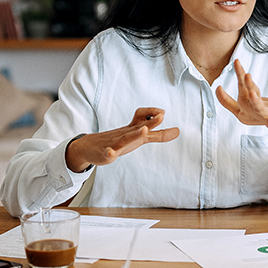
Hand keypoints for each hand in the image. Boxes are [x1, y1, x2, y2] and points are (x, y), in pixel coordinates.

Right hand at [65, 108, 179, 172]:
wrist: (90, 146)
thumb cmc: (118, 140)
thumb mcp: (139, 136)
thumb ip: (158, 135)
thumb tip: (178, 131)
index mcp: (133, 130)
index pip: (143, 118)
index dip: (153, 114)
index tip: (163, 113)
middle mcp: (125, 134)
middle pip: (139, 126)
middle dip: (151, 121)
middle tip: (162, 115)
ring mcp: (115, 143)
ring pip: (125, 138)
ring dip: (135, 134)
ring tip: (144, 130)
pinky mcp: (105, 154)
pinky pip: (108, 153)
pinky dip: (109, 153)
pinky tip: (111, 153)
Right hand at [215, 59, 267, 140]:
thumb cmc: (266, 110)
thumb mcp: (249, 100)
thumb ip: (241, 90)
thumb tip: (218, 87)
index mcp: (243, 110)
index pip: (230, 103)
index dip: (222, 97)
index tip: (218, 87)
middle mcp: (251, 113)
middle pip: (245, 99)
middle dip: (245, 85)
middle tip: (245, 74)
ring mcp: (263, 117)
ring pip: (258, 108)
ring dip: (255, 100)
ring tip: (253, 92)